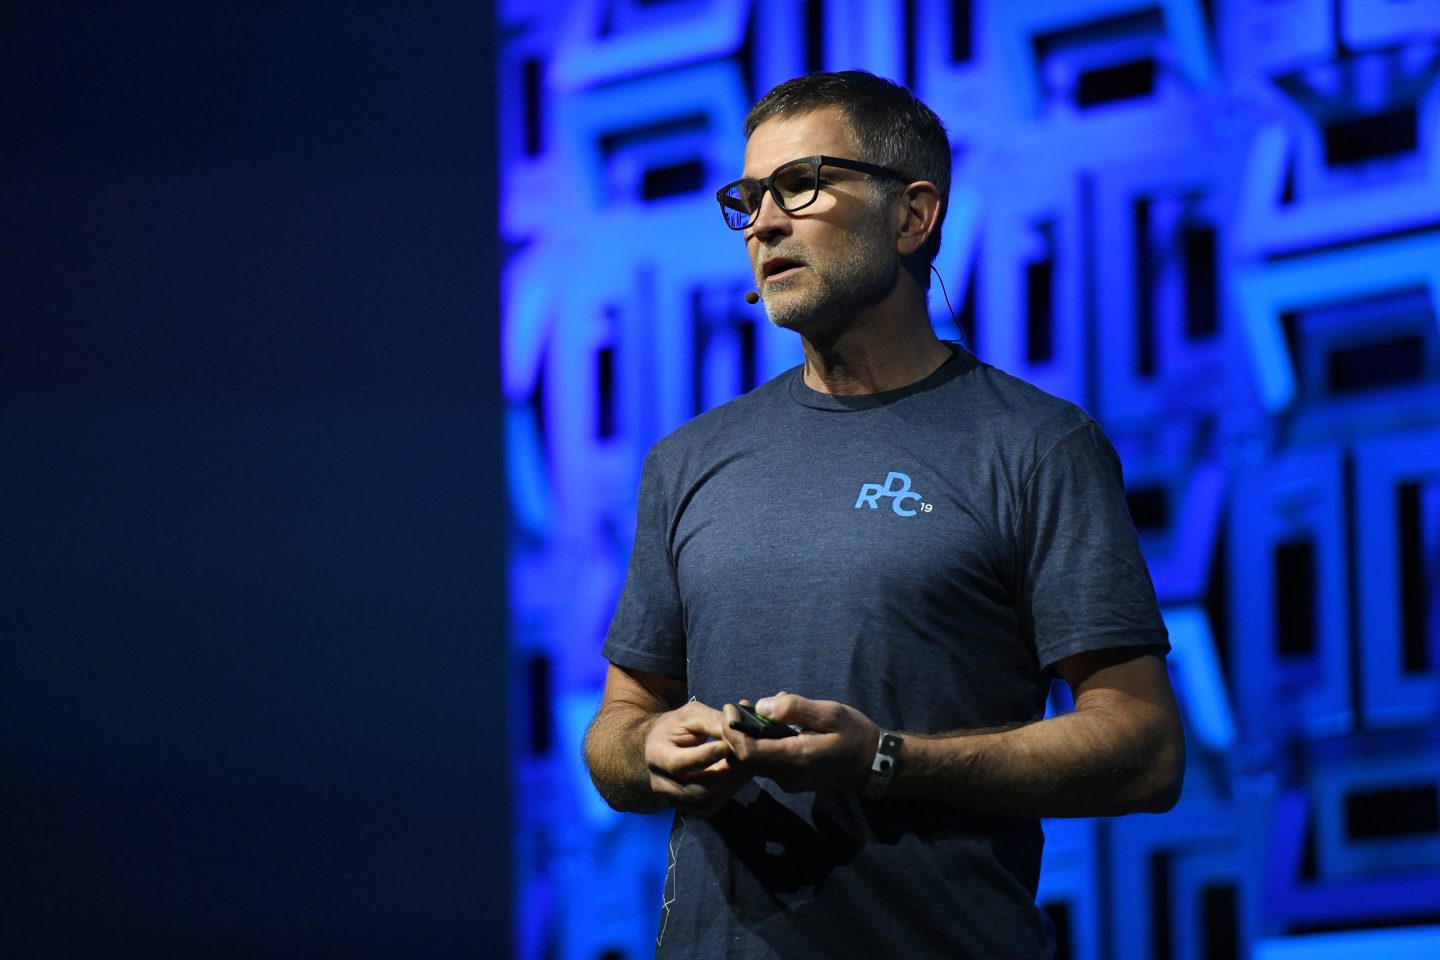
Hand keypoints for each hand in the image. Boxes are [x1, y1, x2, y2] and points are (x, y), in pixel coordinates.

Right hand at [643, 700, 751, 815]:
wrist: (661, 744)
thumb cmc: (676, 725)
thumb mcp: (692, 715)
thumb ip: (714, 721)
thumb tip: (740, 729)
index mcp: (657, 756)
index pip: (679, 764)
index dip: (706, 756)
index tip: (729, 745)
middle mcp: (661, 784)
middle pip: (695, 789)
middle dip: (725, 774)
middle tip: (747, 756)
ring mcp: (674, 799)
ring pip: (707, 802)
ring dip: (731, 784)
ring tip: (747, 764)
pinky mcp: (688, 807)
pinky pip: (712, 805)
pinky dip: (730, 790)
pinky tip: (741, 773)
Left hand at [721, 693, 879, 793]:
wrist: (875, 764)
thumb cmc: (856, 735)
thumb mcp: (830, 713)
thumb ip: (795, 709)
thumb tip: (762, 706)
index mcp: (795, 759)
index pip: (747, 753)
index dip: (732, 731)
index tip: (732, 708)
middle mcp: (787, 776)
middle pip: (746, 757)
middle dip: (738, 730)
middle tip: (742, 705)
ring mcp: (788, 781)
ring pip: (756, 759)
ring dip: (752, 734)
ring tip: (763, 708)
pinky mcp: (792, 779)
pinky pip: (768, 761)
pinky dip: (764, 741)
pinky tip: (777, 722)